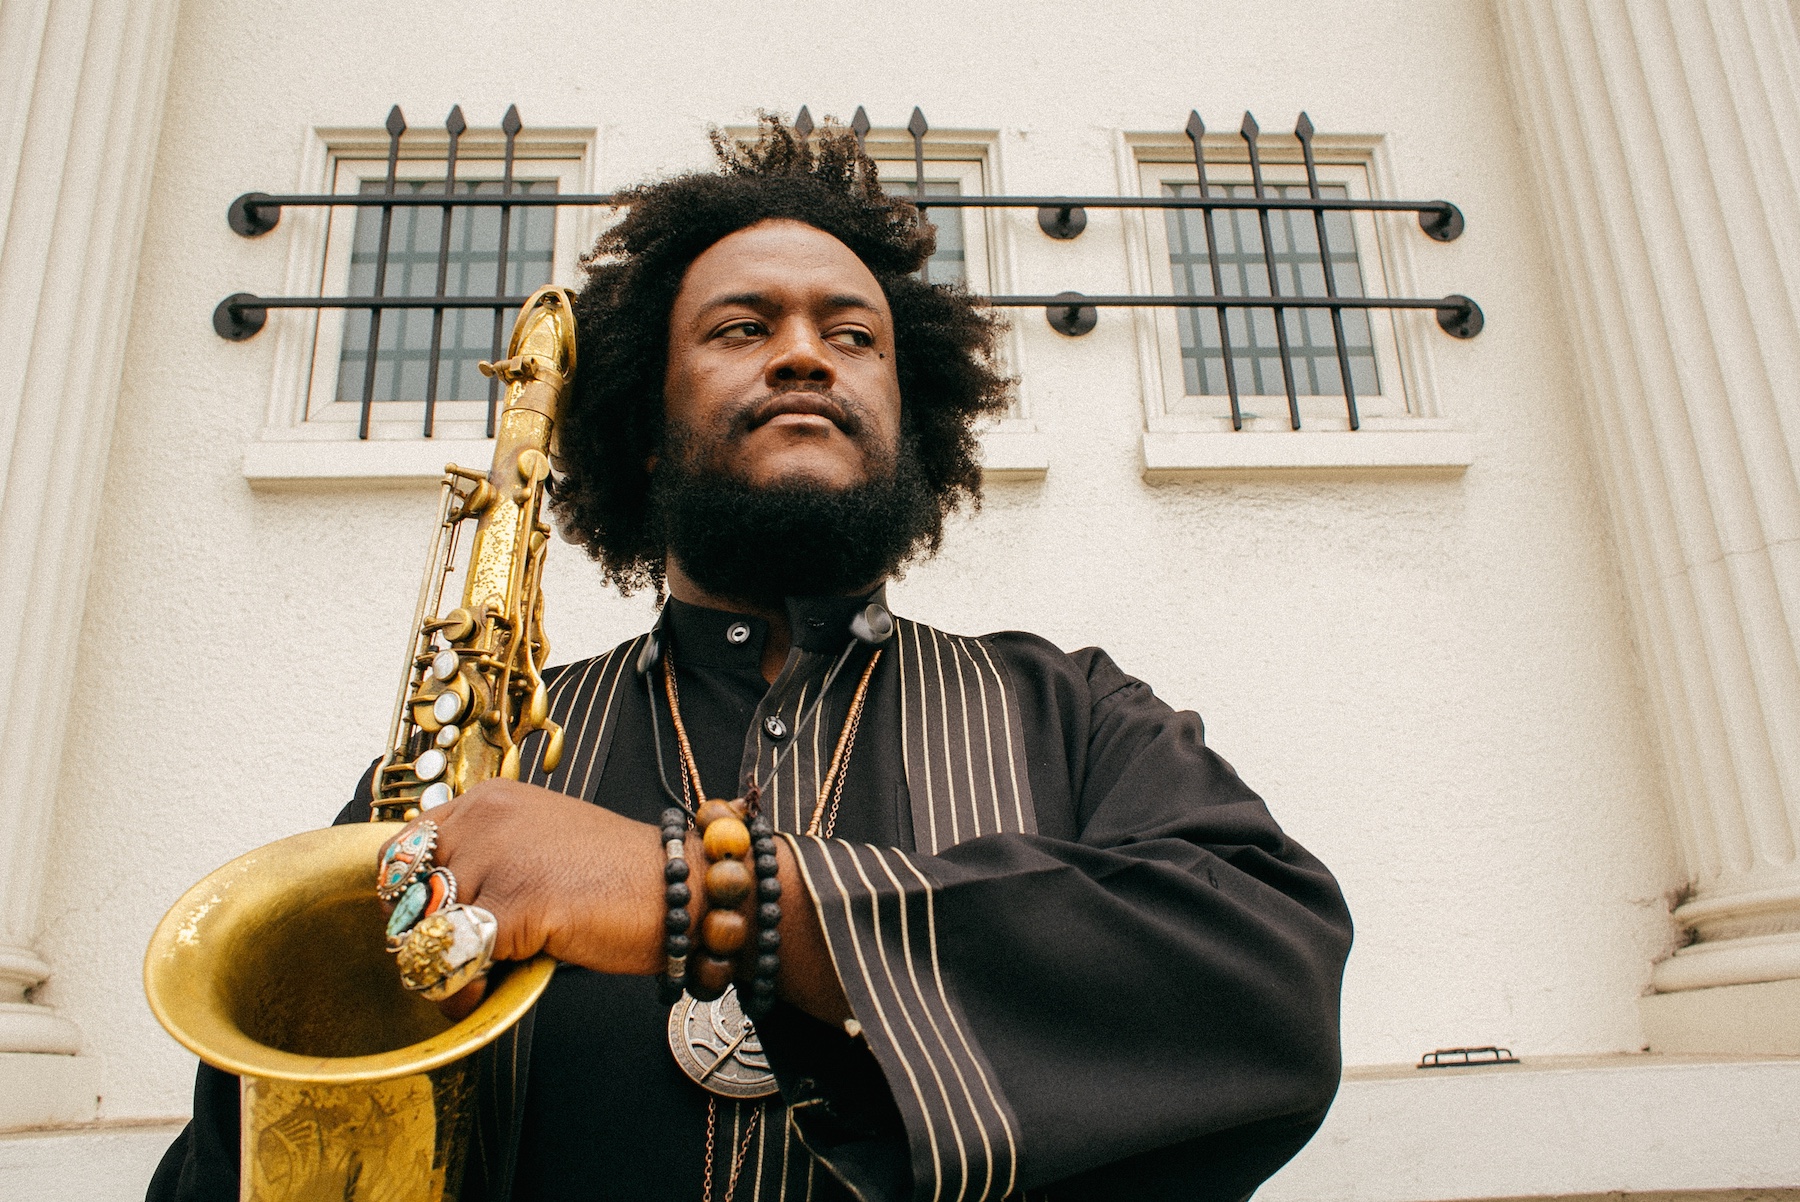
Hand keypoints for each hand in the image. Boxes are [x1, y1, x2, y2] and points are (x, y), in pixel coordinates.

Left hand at [379, 779, 850, 1024]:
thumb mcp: (539, 844)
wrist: (683, 889)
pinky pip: (456, 961)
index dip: (406, 899)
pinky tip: (492, 989)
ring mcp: (500, 856)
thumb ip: (486, 860)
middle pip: (403, 896)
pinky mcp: (517, 901)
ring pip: (423, 932)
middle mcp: (486, 818)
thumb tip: (423, 914)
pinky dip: (465, 989)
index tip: (429, 926)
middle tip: (454, 962)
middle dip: (419, 938)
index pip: (400, 851)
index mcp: (489, 799)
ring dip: (440, 967)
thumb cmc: (617, 877)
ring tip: (479, 977)